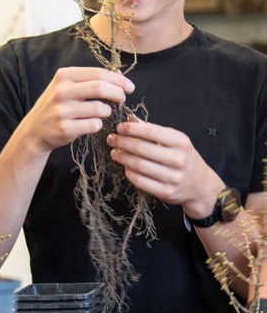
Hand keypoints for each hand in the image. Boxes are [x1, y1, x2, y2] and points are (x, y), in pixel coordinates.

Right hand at [22, 67, 134, 153]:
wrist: (35, 130)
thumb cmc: (57, 106)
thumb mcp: (68, 87)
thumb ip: (91, 79)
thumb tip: (119, 73)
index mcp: (63, 76)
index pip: (99, 73)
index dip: (118, 80)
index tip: (129, 87)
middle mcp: (61, 91)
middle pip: (100, 88)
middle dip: (117, 93)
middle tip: (122, 99)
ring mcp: (61, 111)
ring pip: (99, 108)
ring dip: (107, 111)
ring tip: (103, 113)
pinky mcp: (65, 128)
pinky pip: (94, 125)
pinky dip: (98, 124)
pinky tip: (92, 124)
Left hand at [106, 120, 222, 213]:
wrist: (200, 185)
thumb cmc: (183, 157)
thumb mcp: (175, 141)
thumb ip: (153, 130)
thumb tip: (129, 120)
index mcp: (181, 142)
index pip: (151, 132)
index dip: (131, 129)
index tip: (119, 128)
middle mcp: (178, 159)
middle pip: (142, 149)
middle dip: (122, 142)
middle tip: (111, 139)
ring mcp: (173, 177)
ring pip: (139, 165)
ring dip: (122, 157)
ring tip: (114, 152)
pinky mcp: (166, 192)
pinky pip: (140, 181)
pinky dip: (129, 172)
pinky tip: (125, 166)